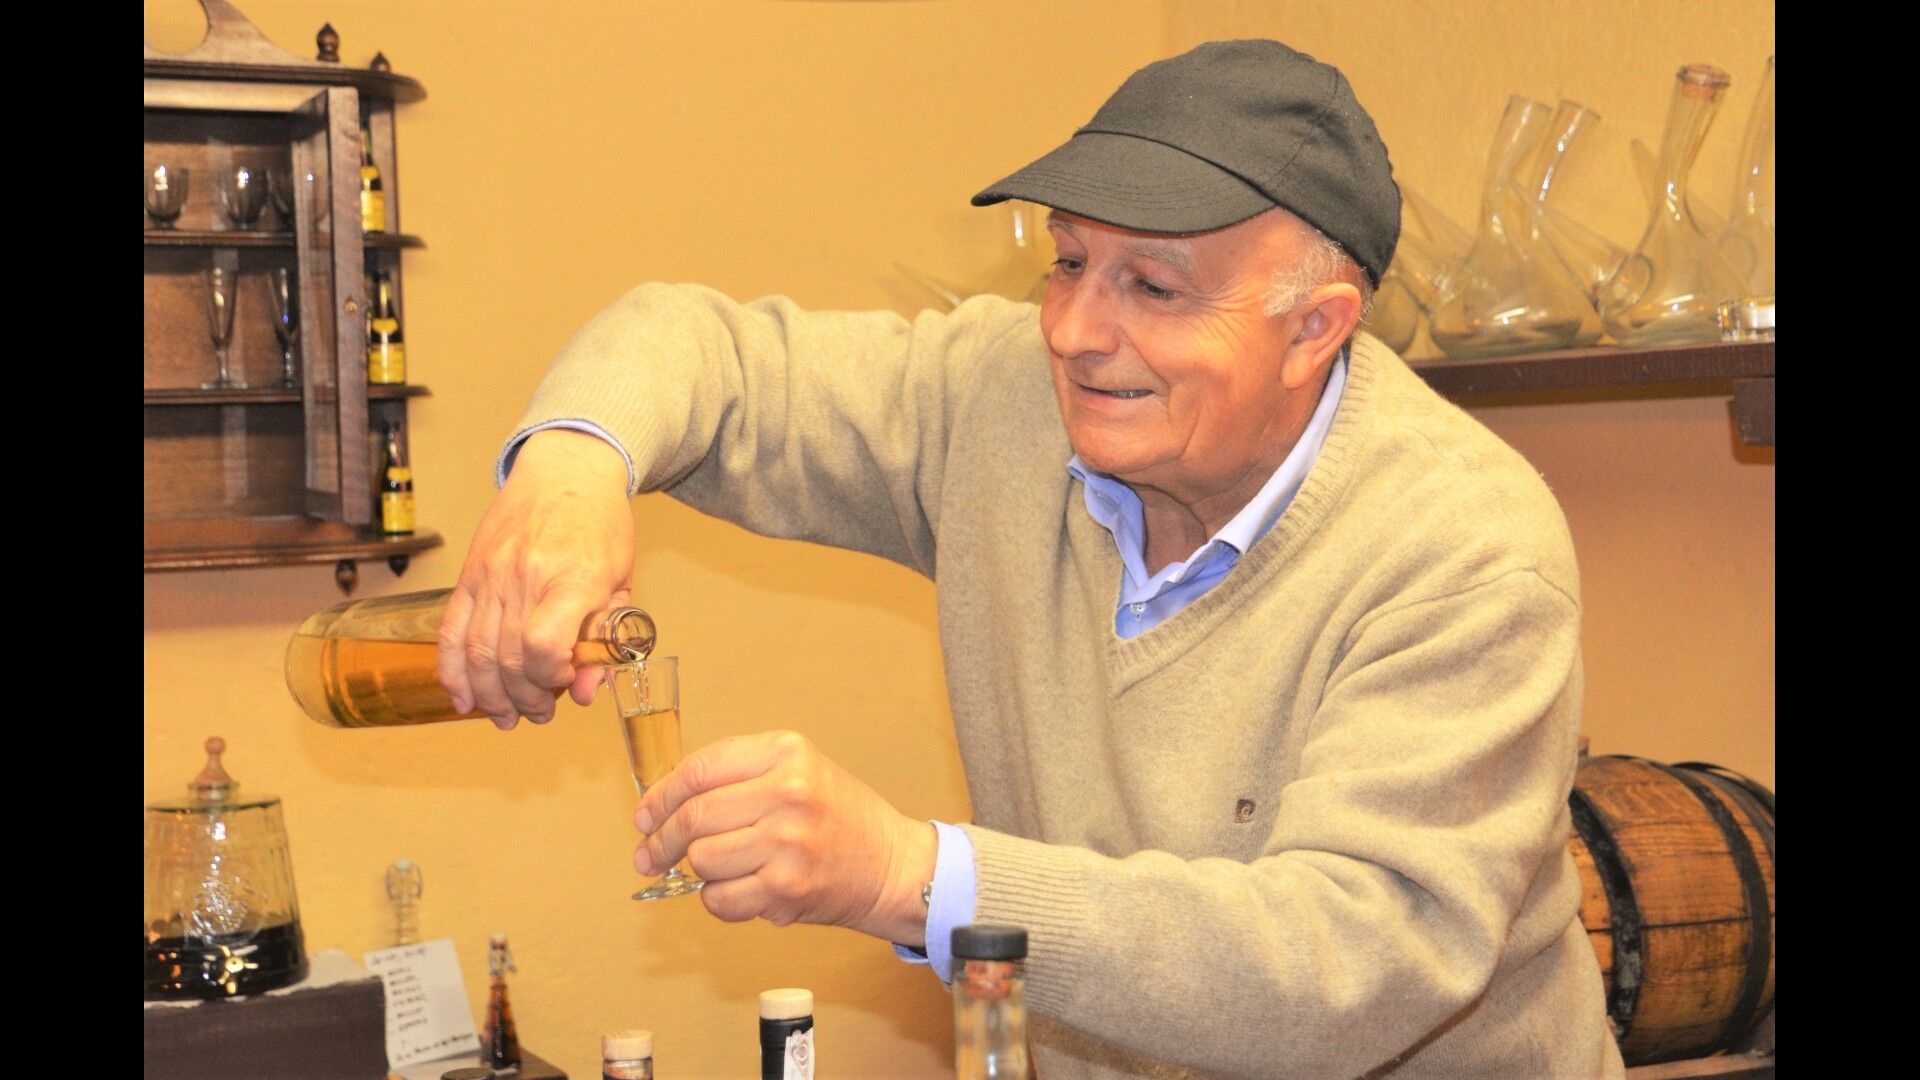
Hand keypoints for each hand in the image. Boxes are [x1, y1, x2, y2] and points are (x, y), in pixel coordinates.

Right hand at [438, 428, 633, 727]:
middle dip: (525, 698)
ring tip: (506, 715)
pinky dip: (452, 670)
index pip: (544, 645)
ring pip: (478, 651)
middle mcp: (527, 576)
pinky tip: (462, 698)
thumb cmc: (601, 526)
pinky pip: (452, 629)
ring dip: (491, 695)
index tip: (566, 683)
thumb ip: (607, 643)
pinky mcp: (471, 573)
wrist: (567, 471)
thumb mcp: (622, 584)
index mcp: (574, 578)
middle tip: (539, 713)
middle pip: (510, 658)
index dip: (552, 678)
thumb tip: (589, 694)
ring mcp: (493, 574)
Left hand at [635, 731, 936, 942]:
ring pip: (702, 859)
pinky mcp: (788, 888)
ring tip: (723, 868)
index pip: (699, 770)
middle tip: (650, 854)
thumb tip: (664, 804)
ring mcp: (788, 842)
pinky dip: (717, 899)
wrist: (891, 864)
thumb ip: (739, 775)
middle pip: (693, 816)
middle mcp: (788, 792)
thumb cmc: (841, 817)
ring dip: (699, 869)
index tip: (644, 816)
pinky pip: (720, 899)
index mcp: (786, 753)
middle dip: (660, 840)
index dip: (660, 796)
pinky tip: (738, 889)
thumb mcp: (799, 769)